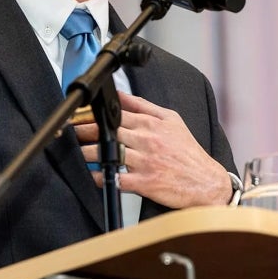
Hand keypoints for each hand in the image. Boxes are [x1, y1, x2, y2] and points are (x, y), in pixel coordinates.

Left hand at [76, 91, 231, 208]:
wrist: (206, 181)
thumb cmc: (188, 152)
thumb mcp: (171, 120)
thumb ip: (144, 106)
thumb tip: (121, 95)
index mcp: (152, 124)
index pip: (116, 114)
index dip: (94, 113)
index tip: (79, 115)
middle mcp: (147, 141)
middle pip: (107, 132)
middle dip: (84, 131)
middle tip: (71, 132)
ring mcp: (145, 162)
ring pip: (108, 154)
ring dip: (88, 154)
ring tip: (78, 153)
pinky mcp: (145, 183)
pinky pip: (115, 179)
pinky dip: (100, 178)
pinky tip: (93, 175)